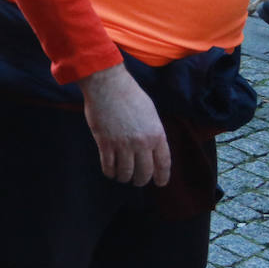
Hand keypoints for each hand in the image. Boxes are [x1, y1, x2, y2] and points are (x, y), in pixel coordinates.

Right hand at [78, 64, 170, 186]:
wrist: (108, 85)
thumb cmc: (130, 95)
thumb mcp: (150, 113)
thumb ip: (153, 132)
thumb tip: (152, 147)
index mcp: (157, 135)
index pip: (163, 163)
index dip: (162, 177)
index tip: (159, 183)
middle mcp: (142, 143)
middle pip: (144, 172)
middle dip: (141, 180)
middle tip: (137, 181)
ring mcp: (123, 144)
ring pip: (126, 172)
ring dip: (124, 178)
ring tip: (122, 177)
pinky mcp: (105, 143)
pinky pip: (108, 165)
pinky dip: (110, 171)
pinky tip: (110, 172)